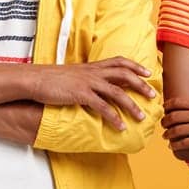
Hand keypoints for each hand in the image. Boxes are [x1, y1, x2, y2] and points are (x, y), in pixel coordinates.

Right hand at [28, 58, 156, 130]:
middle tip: (153, 95)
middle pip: (124, 75)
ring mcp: (88, 83)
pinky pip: (102, 107)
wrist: (34, 80)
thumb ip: (86, 78)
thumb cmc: (51, 79)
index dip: (135, 66)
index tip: (148, 72)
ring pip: (117, 93)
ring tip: (141, 117)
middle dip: (141, 85)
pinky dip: (114, 117)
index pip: (119, 62)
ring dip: (132, 105)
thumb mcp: (72, 75)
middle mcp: (93, 72)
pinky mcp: (81, 95)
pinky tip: (121, 127)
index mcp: (92, 67)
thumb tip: (95, 85)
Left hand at [161, 97, 188, 149]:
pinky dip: (175, 145)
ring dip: (168, 134)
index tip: (165, 110)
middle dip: (165, 122)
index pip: (175, 103)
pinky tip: (174, 146)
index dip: (167, 107)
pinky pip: (184, 143)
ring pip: (175, 131)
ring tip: (166, 136)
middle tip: (163, 125)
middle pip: (172, 117)